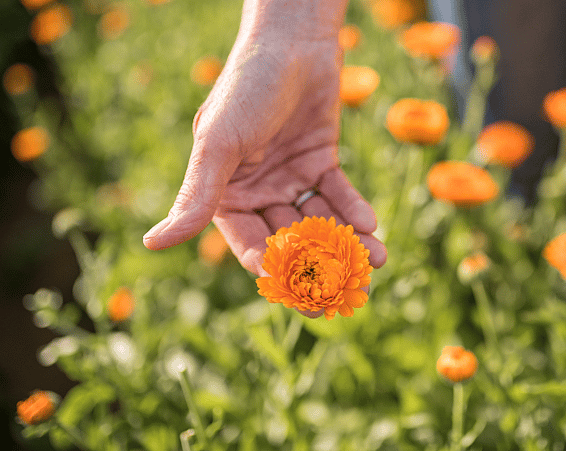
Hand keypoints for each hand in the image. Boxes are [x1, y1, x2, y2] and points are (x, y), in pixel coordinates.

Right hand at [142, 9, 386, 289]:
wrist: (292, 43)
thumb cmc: (246, 89)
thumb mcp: (219, 144)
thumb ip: (196, 196)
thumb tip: (153, 242)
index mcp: (225, 193)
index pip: (248, 242)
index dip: (271, 266)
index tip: (298, 292)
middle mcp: (258, 190)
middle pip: (288, 238)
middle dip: (316, 264)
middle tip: (341, 293)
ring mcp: (290, 177)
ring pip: (318, 220)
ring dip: (345, 242)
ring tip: (376, 261)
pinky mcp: (321, 161)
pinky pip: (338, 194)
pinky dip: (354, 210)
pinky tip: (372, 228)